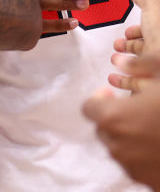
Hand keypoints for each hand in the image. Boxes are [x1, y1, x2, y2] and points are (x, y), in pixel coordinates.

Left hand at [84, 54, 159, 188]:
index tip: (111, 94)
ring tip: (153, 128)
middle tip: (135, 110)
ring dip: (129, 137)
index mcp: (114, 117)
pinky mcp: (149, 182)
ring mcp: (133, 167)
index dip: (99, 98)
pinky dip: (144, 156)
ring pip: (120, 149)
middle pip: (103, 129)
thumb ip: (140, 65)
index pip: (89, 107)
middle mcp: (117, 145)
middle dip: (114, 118)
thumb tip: (120, 61)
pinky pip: (138, 166)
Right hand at [109, 0, 159, 91]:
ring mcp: (155, 71)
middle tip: (117, 45)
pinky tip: (113, 78)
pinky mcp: (149, 87)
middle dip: (130, 46)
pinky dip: (123, 81)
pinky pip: (135, 85)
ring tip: (114, 60)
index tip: (127, 32)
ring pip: (140, 67)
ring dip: (125, 63)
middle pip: (145, 49)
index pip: (150, 32)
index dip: (137, 31)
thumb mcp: (152, 10)